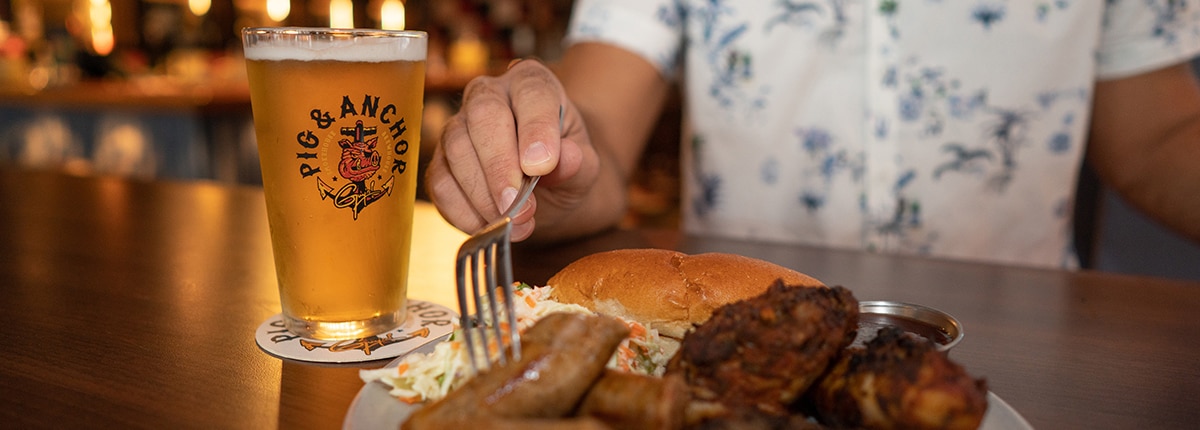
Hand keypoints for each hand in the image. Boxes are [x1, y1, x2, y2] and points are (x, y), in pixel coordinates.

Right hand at [425, 59, 599, 240]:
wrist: (547, 190)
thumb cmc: (566, 169)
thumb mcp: (584, 168)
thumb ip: (578, 163)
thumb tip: (565, 159)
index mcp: (531, 84)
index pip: (531, 92)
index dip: (536, 127)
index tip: (542, 165)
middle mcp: (489, 95)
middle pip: (483, 115)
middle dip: (499, 164)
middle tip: (517, 204)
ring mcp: (458, 127)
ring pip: (456, 149)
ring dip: (483, 194)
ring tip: (514, 223)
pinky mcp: (441, 163)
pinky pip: (441, 183)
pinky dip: (464, 211)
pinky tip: (490, 225)